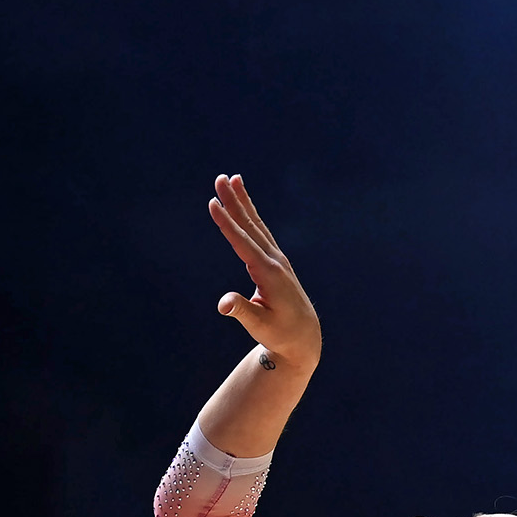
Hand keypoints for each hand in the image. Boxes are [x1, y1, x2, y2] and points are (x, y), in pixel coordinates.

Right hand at [209, 174, 319, 368]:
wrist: (304, 337)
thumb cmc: (280, 333)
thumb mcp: (259, 325)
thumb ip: (241, 310)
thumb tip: (223, 303)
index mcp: (269, 273)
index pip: (243, 243)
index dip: (226, 223)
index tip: (212, 203)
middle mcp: (275, 261)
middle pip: (250, 226)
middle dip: (234, 201)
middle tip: (220, 178)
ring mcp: (278, 259)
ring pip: (257, 224)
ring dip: (243, 202)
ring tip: (233, 179)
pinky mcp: (276, 262)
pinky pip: (261, 232)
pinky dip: (251, 216)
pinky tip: (244, 204)